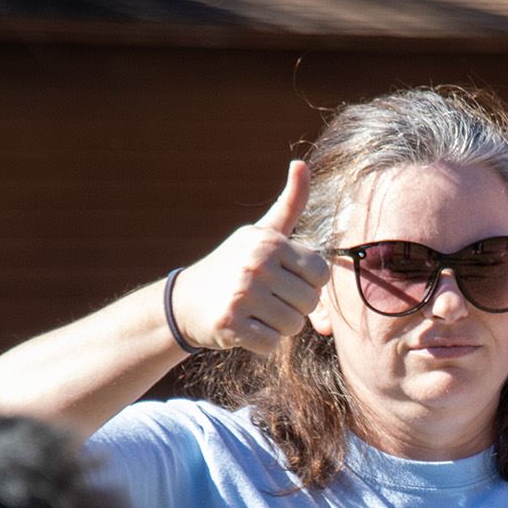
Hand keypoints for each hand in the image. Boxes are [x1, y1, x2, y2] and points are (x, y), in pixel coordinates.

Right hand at [169, 161, 331, 355]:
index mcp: (269, 242)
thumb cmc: (233, 266)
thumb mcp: (261, 232)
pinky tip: (244, 328)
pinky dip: (262, 343)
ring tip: (255, 313)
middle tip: (266, 300)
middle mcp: (255, 265)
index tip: (283, 280)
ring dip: (278, 326)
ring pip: (293, 326)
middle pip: (310, 302)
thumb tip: (301, 163)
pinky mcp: (230, 324)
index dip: (307, 283)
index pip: (321, 274)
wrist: (185, 301)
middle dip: (293, 307)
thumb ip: (289, 204)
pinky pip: (272, 344)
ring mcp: (241, 295)